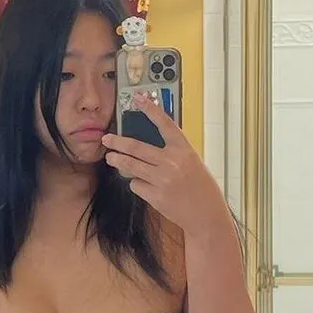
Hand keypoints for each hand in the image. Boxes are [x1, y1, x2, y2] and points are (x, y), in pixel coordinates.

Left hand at [101, 92, 228, 235]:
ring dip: (117, 161)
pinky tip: (146, 186)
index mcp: (184, 150)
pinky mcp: (155, 196)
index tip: (139, 98)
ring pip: (131, 166)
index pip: (165, 124)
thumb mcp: (191, 162)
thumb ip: (171, 152)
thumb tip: (144, 146)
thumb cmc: (199, 186)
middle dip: (117, 142)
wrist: (206, 213)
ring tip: (111, 158)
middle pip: (136, 148)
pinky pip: (136, 185)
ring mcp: (162, 180)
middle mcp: (172, 162)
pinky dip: (137, 184)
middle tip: (107, 139)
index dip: (151, 110)